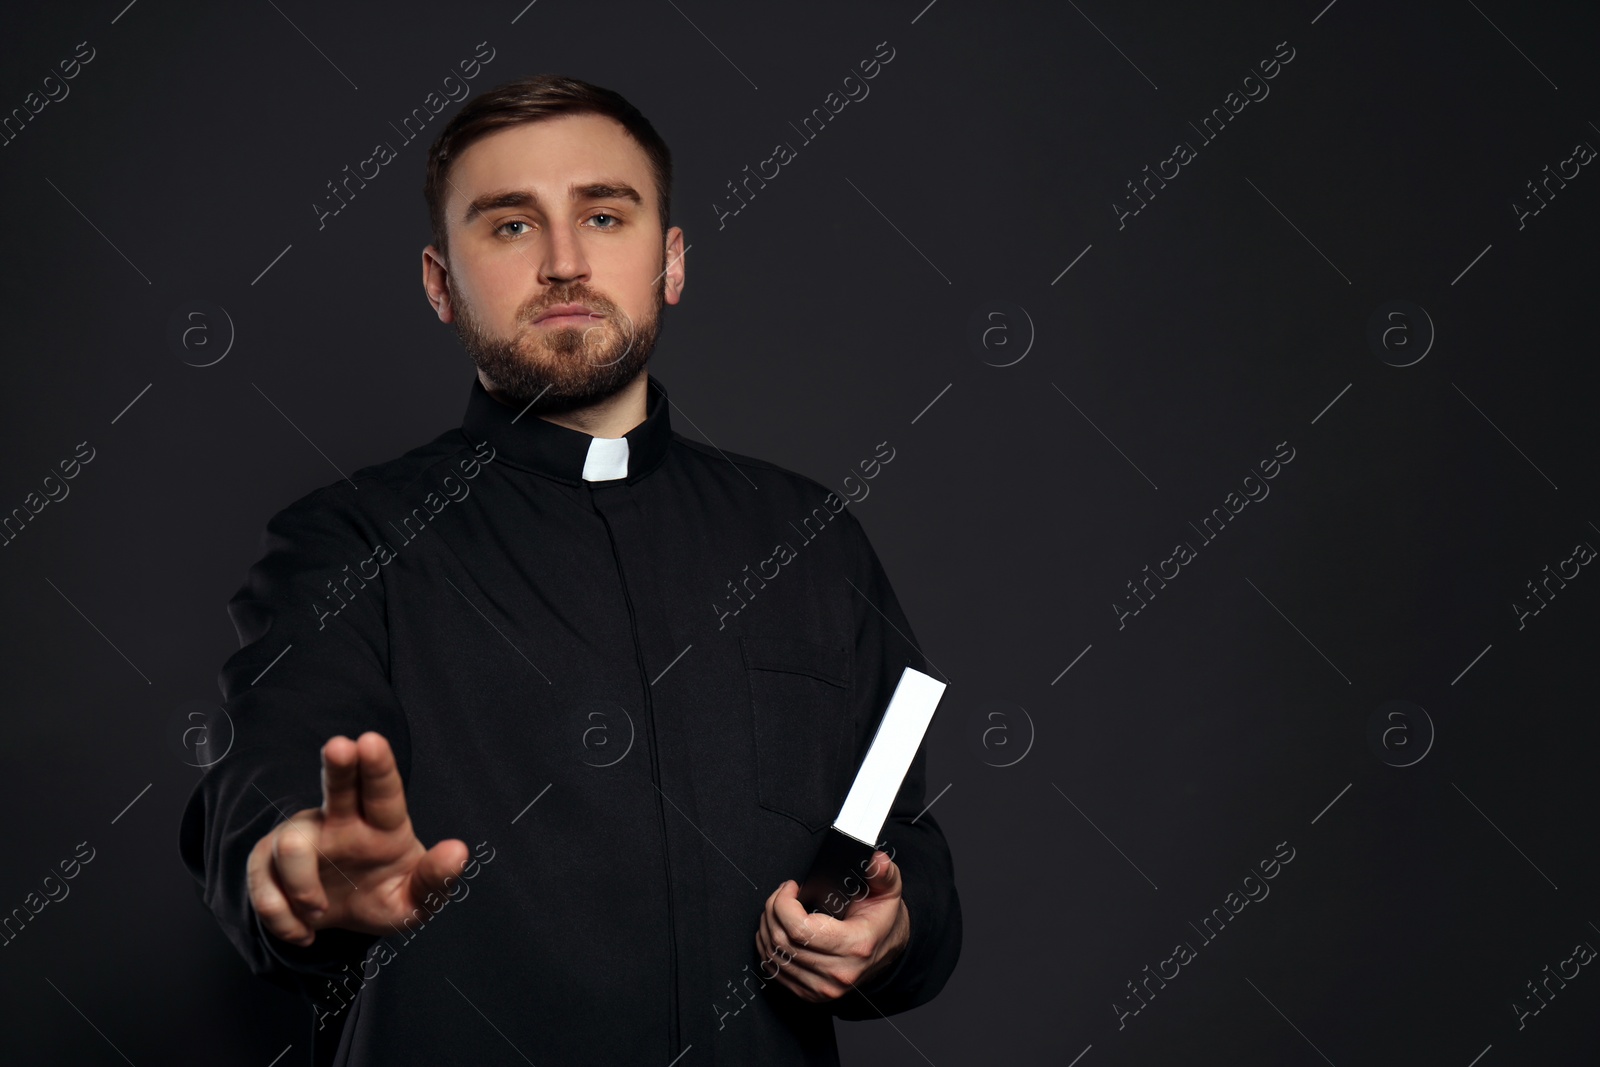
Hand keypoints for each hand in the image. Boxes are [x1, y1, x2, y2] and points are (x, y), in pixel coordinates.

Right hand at [246, 731, 467, 947]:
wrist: (339, 926)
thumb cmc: (385, 898)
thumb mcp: (416, 902)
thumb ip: (435, 880)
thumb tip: (459, 852)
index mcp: (383, 826)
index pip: (383, 791)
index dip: (378, 766)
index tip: (372, 741)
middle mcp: (341, 822)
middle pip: (337, 786)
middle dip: (337, 766)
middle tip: (339, 746)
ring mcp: (303, 838)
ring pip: (291, 846)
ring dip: (303, 888)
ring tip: (319, 914)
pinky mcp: (268, 861)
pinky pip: (265, 886)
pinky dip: (281, 918)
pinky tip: (302, 932)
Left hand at [754, 850, 909, 1002]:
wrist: (887, 950)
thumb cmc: (882, 921)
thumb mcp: (888, 892)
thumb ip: (883, 873)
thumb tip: (876, 861)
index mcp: (855, 946)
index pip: (800, 930)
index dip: (784, 904)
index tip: (791, 887)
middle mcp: (837, 973)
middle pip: (782, 941)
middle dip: (772, 909)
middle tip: (781, 894)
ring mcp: (822, 988)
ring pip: (774, 956)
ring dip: (766, 927)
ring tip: (776, 908)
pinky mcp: (809, 994)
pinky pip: (774, 970)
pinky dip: (767, 947)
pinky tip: (774, 930)